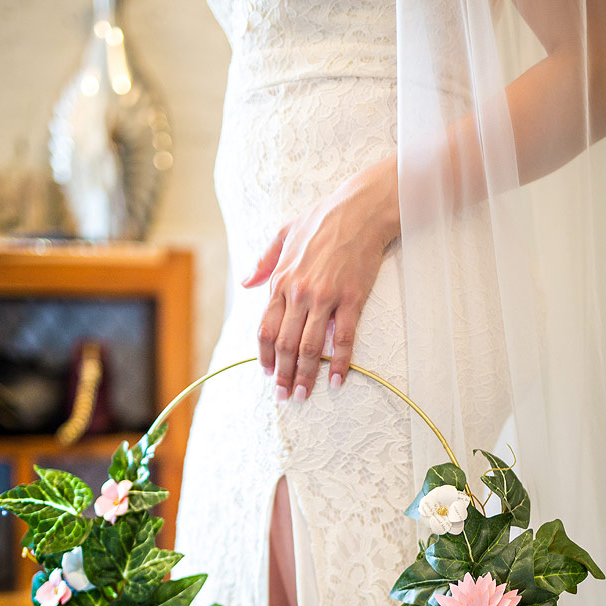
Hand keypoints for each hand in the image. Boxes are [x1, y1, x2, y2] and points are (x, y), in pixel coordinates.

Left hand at [242, 156, 398, 400]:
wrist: (360, 208)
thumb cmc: (323, 218)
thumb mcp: (284, 233)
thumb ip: (263, 261)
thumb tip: (245, 283)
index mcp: (281, 279)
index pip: (266, 328)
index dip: (264, 355)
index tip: (268, 373)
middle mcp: (299, 292)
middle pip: (285, 344)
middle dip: (283, 375)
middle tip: (284, 396)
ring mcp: (325, 297)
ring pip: (310, 346)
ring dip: (306, 375)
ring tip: (304, 395)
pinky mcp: (351, 299)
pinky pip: (343, 338)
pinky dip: (339, 362)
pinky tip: (337, 380)